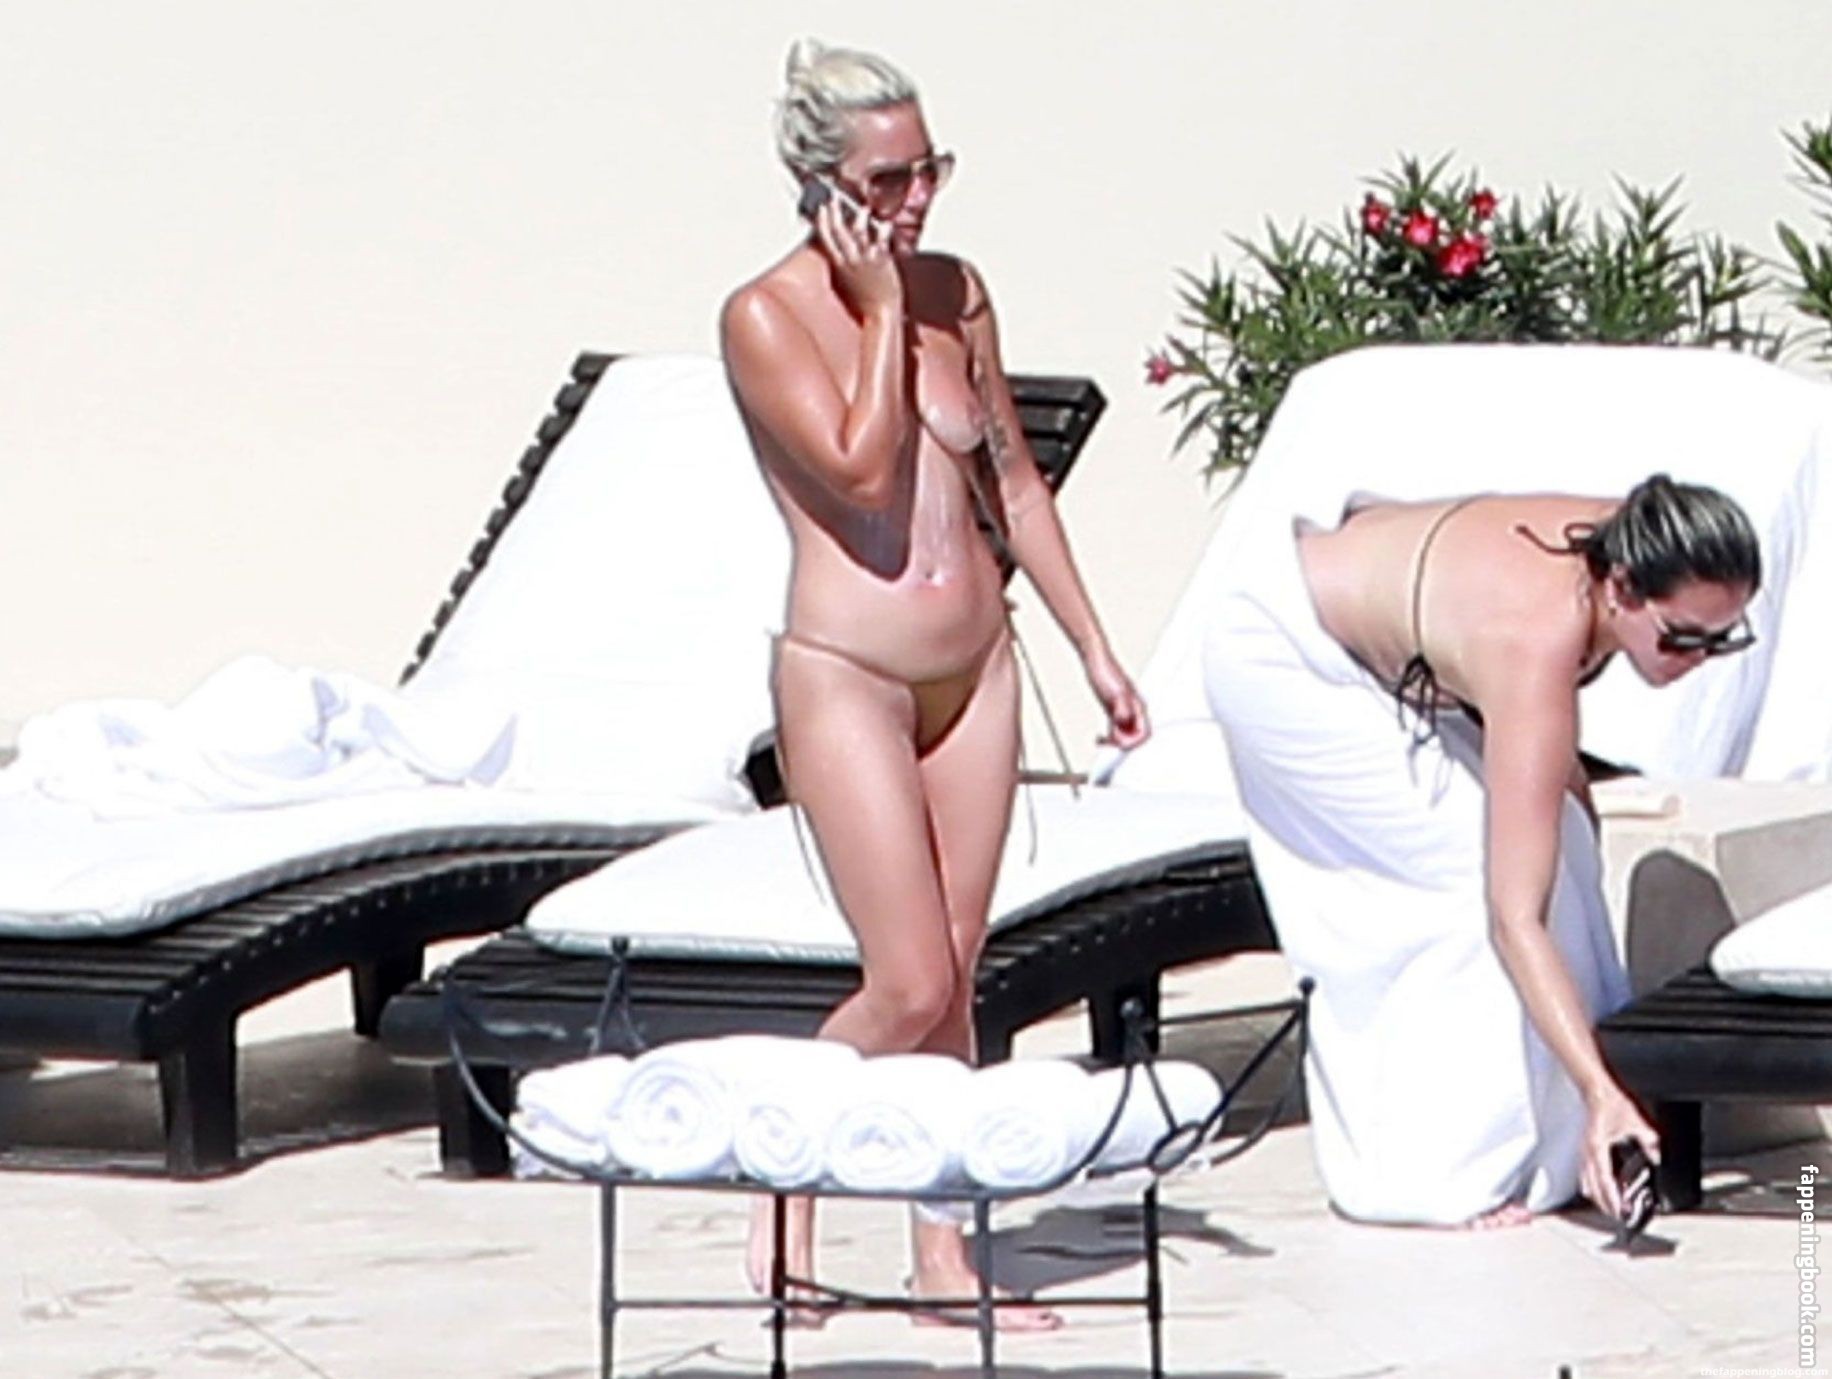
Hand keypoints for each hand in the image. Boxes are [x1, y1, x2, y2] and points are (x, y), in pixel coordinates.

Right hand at [813, 200, 901, 317]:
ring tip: (864, 209)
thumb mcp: (846, 284)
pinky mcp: (881, 260)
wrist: (880, 314)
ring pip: (858, 232)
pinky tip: (885, 223)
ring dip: (859, 218)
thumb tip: (840, 255)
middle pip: (838, 231)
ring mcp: (865, 259)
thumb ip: (843, 267)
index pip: (826, 239)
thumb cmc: (865, 303)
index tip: (822, 208)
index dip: (822, 221)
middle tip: (834, 198)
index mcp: (839, 266)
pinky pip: (881, 240)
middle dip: (834, 212)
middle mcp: (849, 260)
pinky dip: (883, 230)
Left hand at [1085, 643, 1149, 749]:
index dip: (1133, 742)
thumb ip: (1121, 709)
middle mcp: (1133, 709)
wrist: (1095, 659)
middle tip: (1107, 743)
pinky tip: (1100, 736)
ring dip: (1115, 741)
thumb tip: (1124, 721)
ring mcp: (1124, 709)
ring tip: (1102, 741)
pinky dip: (1109, 736)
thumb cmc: (1105, 671)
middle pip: (1135, 737)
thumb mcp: (1114, 693)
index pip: (1144, 733)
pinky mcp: (1113, 708)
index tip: (1119, 744)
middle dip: (1122, 743)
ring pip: (1125, 734)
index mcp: (1138, 706)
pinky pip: (1116, 729)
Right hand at [1579, 1079, 1659, 1220]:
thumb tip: (1656, 1157)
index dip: (1613, 1199)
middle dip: (1604, 1203)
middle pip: (1592, 1187)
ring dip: (1597, 1195)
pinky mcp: (1585, 1148)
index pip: (1604, 1181)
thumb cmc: (1611, 1103)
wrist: (1596, 1090)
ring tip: (1609, 1205)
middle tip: (1617, 1215)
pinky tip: (1601, 1186)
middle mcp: (1588, 1153)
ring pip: (1586, 1181)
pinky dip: (1593, 1183)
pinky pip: (1585, 1172)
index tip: (1621, 1212)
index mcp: (1598, 1149)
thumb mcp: (1637, 1123)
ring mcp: (1584, 1151)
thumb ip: (1649, 1142)